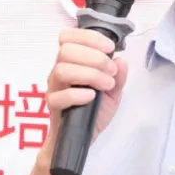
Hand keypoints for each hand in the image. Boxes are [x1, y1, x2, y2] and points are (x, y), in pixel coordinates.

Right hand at [39, 28, 128, 164]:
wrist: (85, 137)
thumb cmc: (95, 110)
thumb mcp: (113, 92)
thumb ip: (119, 76)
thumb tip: (121, 61)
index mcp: (72, 61)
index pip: (69, 37)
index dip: (89, 38)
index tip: (110, 48)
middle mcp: (59, 70)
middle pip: (66, 51)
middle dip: (94, 57)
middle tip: (110, 71)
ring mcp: (54, 87)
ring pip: (62, 70)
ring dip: (90, 74)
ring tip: (107, 85)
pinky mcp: (53, 106)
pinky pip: (60, 95)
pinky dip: (78, 93)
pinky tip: (92, 97)